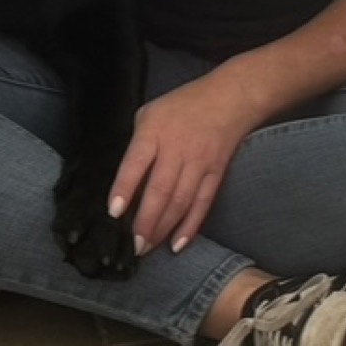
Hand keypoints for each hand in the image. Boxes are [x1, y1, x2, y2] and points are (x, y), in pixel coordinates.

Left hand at [108, 70, 257, 255]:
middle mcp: (177, 148)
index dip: (124, 188)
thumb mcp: (150, 113)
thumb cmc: (183, 104)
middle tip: (133, 245)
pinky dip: (190, 226)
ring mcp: (199, 162)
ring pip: (180, 202)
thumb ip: (137, 144)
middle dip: (145, 221)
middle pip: (160, 189)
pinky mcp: (216, 173)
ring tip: (148, 248)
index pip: (136, 162)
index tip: (114, 213)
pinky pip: (202, 203)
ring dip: (163, 229)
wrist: (230, 97)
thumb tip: (126, 182)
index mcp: (155, 130)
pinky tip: (178, 244)